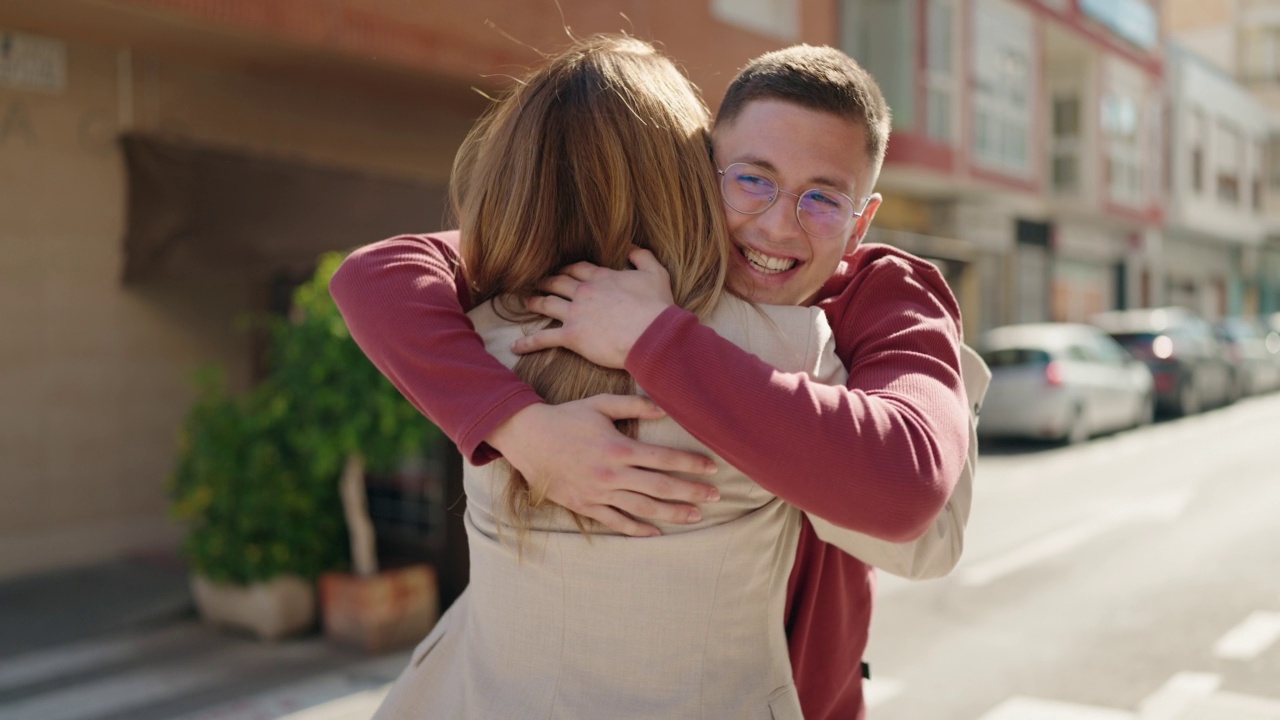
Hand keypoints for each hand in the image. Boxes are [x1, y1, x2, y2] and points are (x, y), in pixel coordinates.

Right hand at [486, 395, 719, 536]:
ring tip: (696, 516)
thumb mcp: (600, 404)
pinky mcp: (585, 506)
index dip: (691, 464)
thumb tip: (664, 408)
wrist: (528, 439)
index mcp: (618, 447)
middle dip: (692, 492)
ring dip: (672, 514)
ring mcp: (599, 493)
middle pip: (660, 486)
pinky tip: (656, 532)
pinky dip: (637, 529)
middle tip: (716, 496)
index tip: (712, 469)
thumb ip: (634, 406)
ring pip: (643, 508)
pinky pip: (616, 522)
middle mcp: (612, 474)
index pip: (664, 458)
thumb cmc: (566, 418)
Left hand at [513, 248, 673, 367]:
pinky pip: (545, 338)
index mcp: (602, 278)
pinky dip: (529, 342)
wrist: (651, 333)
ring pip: (547, 304)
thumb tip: (631, 245)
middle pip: (558, 282)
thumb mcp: (656, 274)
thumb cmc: (656, 307)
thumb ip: (642, 256)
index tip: (561, 269)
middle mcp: (584, 292)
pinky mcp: (572, 336)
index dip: (567, 268)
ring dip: (535, 302)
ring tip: (526, 301)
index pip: (578, 269)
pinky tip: (516, 346)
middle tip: (537, 281)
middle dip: (547, 281)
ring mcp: (575, 313)